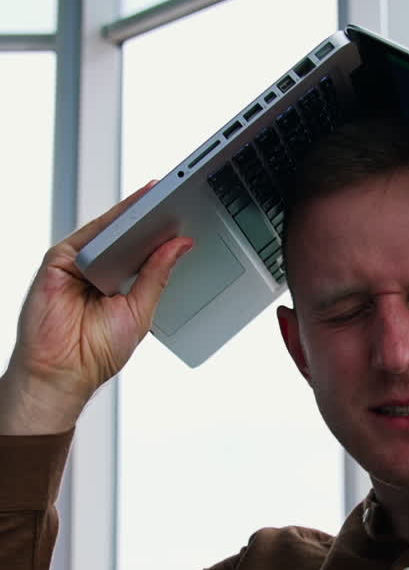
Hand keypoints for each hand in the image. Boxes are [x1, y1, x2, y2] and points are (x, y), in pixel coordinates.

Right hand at [0, 184, 192, 433]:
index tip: (187, 214)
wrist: (63, 373)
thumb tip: (179, 246)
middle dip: (151, 217)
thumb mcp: (139, 311)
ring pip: (108, 229)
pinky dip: (109, 221)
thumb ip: (156, 275)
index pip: (142, 250)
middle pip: (126, 235)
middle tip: (179, 196)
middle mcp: (98, 270)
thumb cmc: (96, 353)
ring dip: (133, 213)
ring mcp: (78, 264)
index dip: (163, 232)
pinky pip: (87, 234)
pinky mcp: (59, 261)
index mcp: (119, 283)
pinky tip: (132, 213)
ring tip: (162, 197)